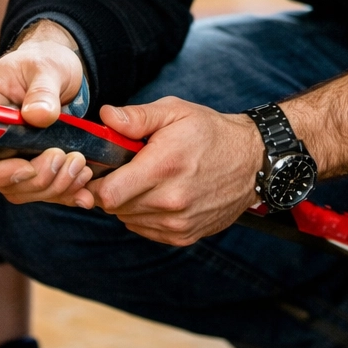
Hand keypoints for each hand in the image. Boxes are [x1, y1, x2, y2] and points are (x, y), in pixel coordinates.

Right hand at [0, 21, 93, 205]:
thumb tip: (37, 116)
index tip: (30, 167)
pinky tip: (83, 193)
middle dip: (37, 178)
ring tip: (82, 169)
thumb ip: (42, 90)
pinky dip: (61, 194)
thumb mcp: (47, 67)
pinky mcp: (26, 162)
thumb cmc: (45, 60)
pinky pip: (38, 189)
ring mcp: (5, 152)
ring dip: (53, 188)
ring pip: (19, 188)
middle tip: (72, 160)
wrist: (57, 67)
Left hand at [86, 98, 263, 245]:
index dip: (95, 183)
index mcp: (164, 167)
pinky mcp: (185, 235)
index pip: (108, 194)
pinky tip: (157, 194)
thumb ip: (137, 117)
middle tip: (123, 170)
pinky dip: (144, 215)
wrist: (252, 161)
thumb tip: (105, 118)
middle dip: (112, 189)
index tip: (99, 171)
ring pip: (129, 220)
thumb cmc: (211, 132)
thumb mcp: (175, 111)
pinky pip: (146, 230)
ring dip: (128, 203)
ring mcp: (178, 222)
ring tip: (145, 180)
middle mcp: (171, 201)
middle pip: (115, 208)